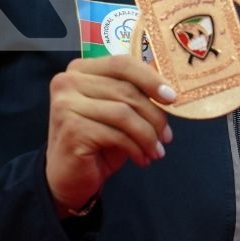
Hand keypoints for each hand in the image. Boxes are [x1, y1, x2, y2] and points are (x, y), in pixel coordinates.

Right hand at [45, 55, 176, 215]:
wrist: (69, 177)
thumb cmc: (97, 141)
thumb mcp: (118, 112)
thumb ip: (135, 94)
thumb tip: (169, 89)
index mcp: (81, 69)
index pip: (122, 63)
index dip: (151, 79)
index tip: (172, 98)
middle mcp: (68, 81)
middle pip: (126, 90)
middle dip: (154, 115)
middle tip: (167, 136)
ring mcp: (66, 104)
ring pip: (124, 113)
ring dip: (148, 135)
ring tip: (157, 151)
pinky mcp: (71, 128)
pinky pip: (116, 134)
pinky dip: (135, 148)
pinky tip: (141, 159)